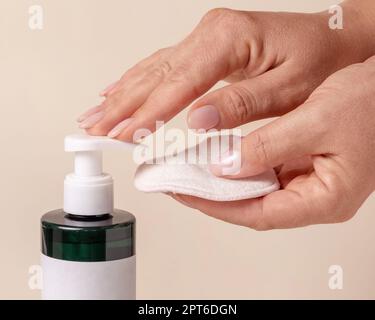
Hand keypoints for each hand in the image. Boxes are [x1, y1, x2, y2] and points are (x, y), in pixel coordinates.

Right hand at [78, 2, 374, 139]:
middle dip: (123, 106)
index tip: (125, 134)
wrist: (330, 39)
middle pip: (156, 74)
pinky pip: (162, 65)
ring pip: (152, 69)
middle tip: (95, 129)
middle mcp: (210, 34)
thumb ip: (243, 104)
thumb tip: (198, 120)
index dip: (148, 112)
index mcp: (229, 39)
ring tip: (96, 115)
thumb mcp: (289, 87)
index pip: (178, 83)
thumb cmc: (316, 60)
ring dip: (122, 94)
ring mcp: (204, 40)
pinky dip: (136, 80)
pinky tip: (118, 89)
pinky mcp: (205, 49)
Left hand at [171, 56, 374, 229]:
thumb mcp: (317, 120)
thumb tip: (226, 166)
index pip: (259, 213)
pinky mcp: (303, 164)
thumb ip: (269, 146)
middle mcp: (315, 196)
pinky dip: (239, 164)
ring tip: (190, 170)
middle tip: (178, 182)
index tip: (184, 192)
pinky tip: (218, 156)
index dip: (217, 205)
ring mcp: (308, 181)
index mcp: (325, 199)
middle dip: (214, 194)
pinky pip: (264, 170)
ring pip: (257, 189)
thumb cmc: (372, 103)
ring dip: (224, 179)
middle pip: (254, 205)